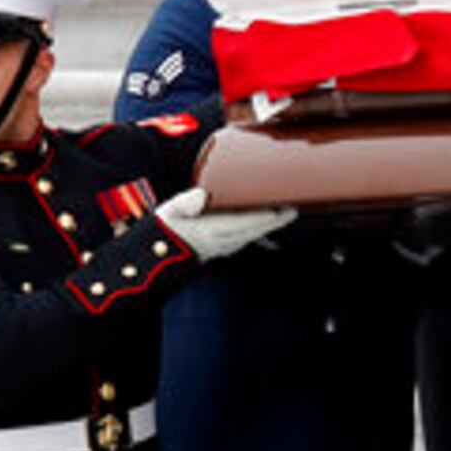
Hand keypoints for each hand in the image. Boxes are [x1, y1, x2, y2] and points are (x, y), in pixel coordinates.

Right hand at [154, 187, 293, 262]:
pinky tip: (264, 223)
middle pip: (255, 231)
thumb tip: (199, 195)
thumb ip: (184, 203)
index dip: (266, 217)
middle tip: (293, 208)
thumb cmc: (164, 228)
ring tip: (284, 213)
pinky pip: (245, 238)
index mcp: (211, 231)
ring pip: (252, 236)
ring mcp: (222, 247)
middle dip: (275, 221)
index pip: (246, 224)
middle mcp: (221, 242)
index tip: (283, 208)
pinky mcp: (221, 247)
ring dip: (269, 226)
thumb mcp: (169, 212)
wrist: (156, 254)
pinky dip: (257, 230)